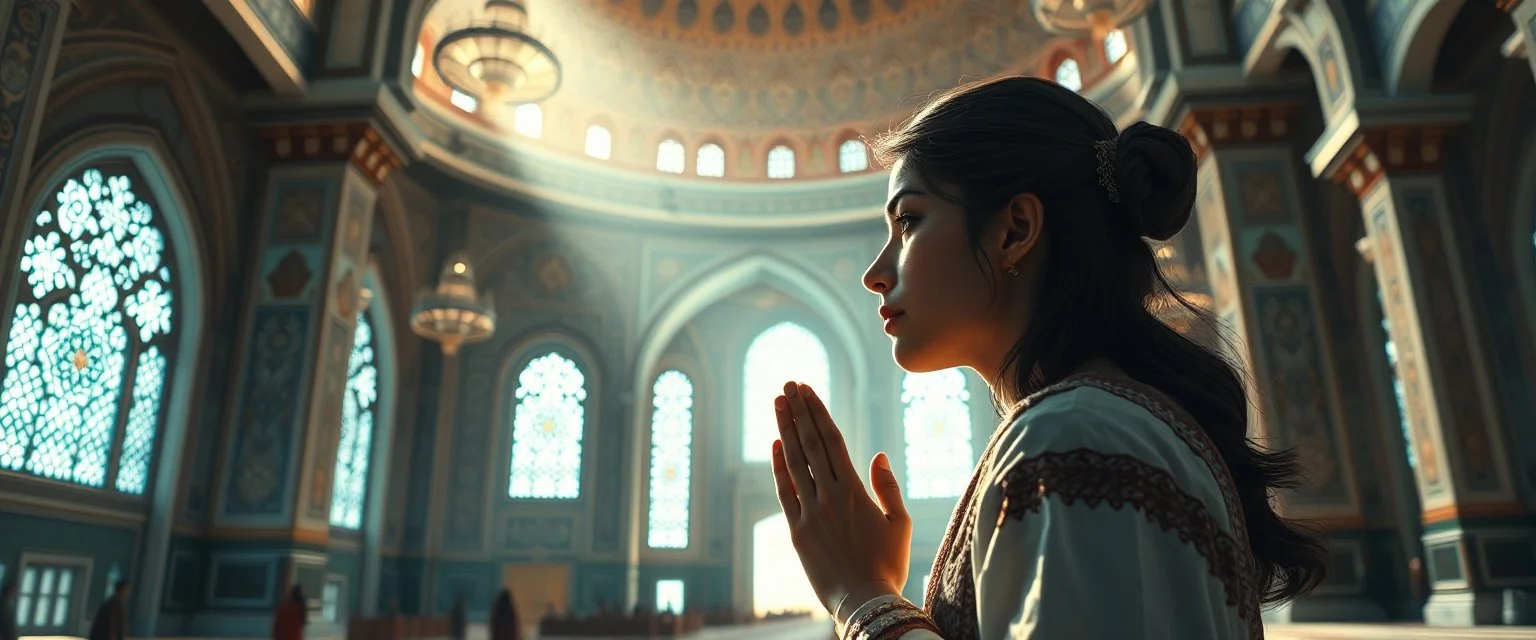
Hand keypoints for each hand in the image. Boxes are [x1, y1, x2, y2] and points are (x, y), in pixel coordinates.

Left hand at [770, 381, 911, 620]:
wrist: (865, 603)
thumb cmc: (889, 565)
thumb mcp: (899, 524)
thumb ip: (888, 487)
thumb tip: (878, 455)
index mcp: (855, 490)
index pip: (833, 440)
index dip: (818, 412)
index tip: (808, 390)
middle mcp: (830, 495)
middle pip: (810, 444)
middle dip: (799, 411)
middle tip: (789, 385)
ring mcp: (810, 512)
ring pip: (794, 462)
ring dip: (785, 430)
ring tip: (778, 403)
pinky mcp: (797, 531)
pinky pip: (784, 492)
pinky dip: (778, 466)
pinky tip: (774, 445)